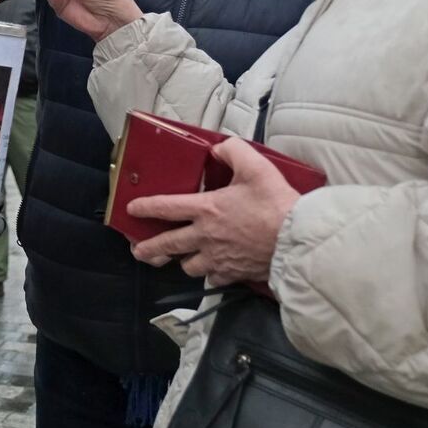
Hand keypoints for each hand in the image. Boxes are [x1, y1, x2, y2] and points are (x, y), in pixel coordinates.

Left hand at [130, 138, 300, 284]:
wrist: (296, 240)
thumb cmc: (276, 203)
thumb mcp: (256, 166)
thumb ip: (233, 151)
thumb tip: (219, 149)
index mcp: (206, 209)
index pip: (166, 207)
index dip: (145, 207)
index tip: (132, 209)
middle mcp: (205, 236)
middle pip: (168, 245)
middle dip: (149, 249)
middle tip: (139, 251)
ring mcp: (217, 259)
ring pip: (189, 266)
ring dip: (184, 261)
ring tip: (182, 258)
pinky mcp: (233, 274)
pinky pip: (213, 279)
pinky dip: (211, 275)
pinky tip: (214, 270)